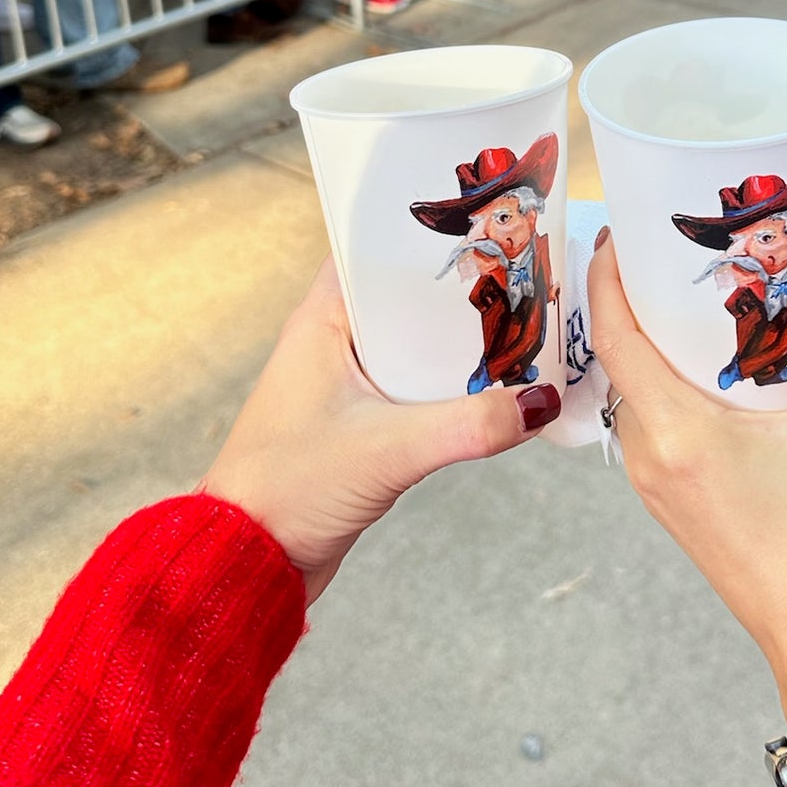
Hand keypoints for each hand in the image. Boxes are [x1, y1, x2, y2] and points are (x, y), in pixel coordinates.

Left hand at [201, 257, 559, 601]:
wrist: (247, 562)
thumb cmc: (283, 491)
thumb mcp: (387, 450)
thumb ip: (468, 427)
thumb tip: (538, 403)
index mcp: (323, 320)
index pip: (375, 246)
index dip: (427, 233)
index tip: (482, 225)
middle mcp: (333, 341)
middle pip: (407, 296)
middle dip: (460, 293)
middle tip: (520, 279)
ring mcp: (346, 383)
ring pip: (416, 345)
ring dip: (458, 346)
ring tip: (519, 331)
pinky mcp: (360, 423)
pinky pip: (414, 388)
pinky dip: (449, 388)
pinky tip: (489, 394)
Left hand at [588, 234, 786, 762]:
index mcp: (674, 433)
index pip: (615, 338)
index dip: (604, 280)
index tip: (613, 234)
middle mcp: (647, 455)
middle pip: (615, 360)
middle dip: (624, 302)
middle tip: (651, 252)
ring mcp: (651, 482)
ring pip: (628, 393)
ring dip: (641, 346)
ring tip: (674, 300)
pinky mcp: (666, 499)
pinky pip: (645, 423)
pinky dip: (657, 385)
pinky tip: (695, 368)